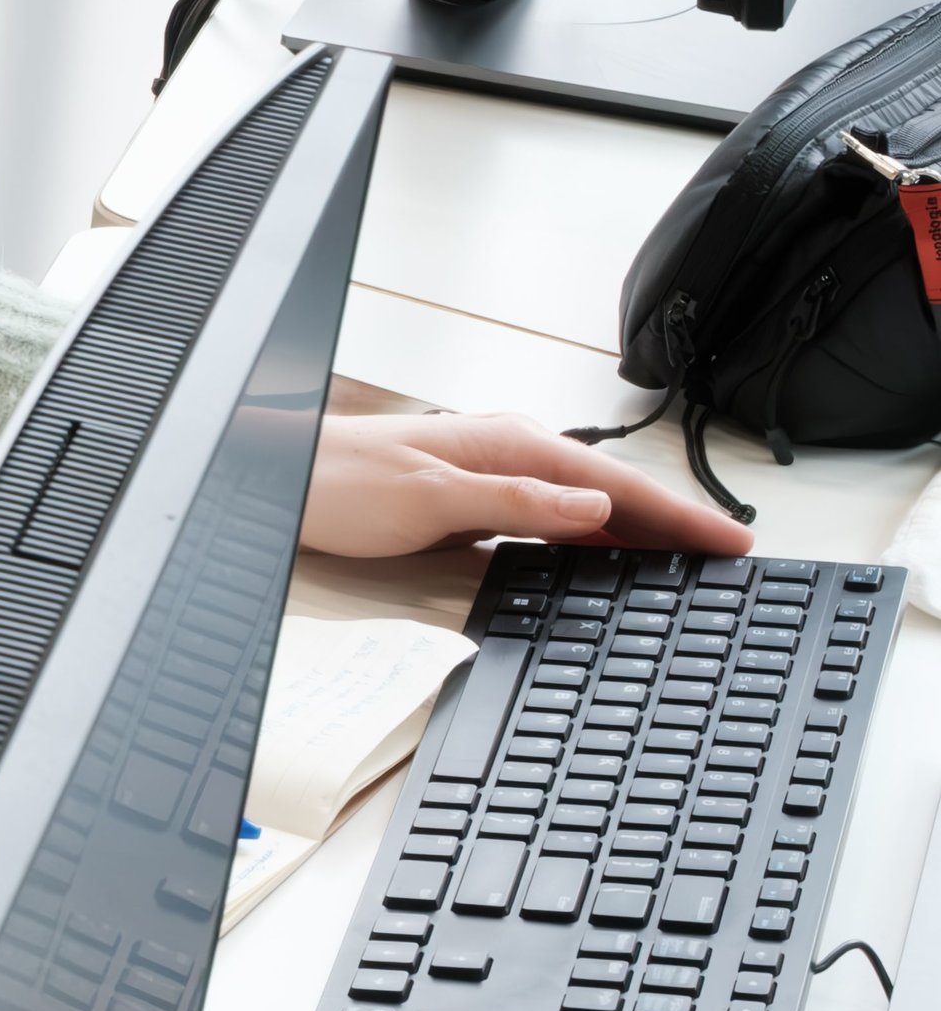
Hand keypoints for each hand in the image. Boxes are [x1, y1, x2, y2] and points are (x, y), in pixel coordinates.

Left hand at [299, 410, 748, 560]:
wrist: (279, 481)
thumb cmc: (338, 482)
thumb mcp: (430, 497)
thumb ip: (513, 503)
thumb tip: (590, 509)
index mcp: (510, 447)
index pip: (616, 486)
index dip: (679, 517)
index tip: (731, 542)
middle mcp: (509, 457)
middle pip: (611, 497)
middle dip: (673, 526)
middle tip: (729, 560)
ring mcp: (493, 480)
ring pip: (585, 512)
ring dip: (636, 535)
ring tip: (686, 563)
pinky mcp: (474, 506)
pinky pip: (551, 525)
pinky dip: (589, 542)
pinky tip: (602, 561)